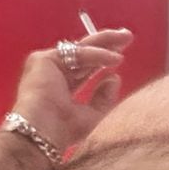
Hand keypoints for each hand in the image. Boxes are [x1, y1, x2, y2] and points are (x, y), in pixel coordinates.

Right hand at [11, 28, 133, 149]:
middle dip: (106, 42)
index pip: (85, 66)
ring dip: (105, 42)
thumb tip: (114, 78)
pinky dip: (98, 54)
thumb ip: (103, 97)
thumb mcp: (91, 114)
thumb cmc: (61, 130)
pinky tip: (114, 59)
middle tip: (126, 35)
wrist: (42, 134)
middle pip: (83, 53)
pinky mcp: (43, 59)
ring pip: (81, 48)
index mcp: (61, 86)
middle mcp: (53, 73)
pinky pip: (77, 53)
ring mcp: (47, 65)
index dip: (102, 58)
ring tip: (126, 38)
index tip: (121, 54)